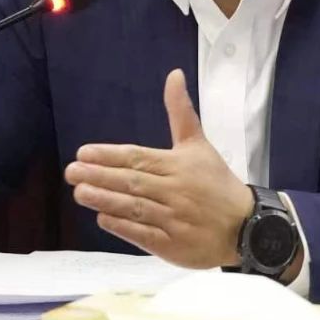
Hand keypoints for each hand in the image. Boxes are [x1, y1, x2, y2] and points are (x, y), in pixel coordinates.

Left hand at [65, 68, 254, 268]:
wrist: (247, 226)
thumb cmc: (216, 183)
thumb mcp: (199, 145)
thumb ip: (180, 112)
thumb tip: (173, 74)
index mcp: (178, 164)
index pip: (138, 157)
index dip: (109, 155)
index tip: (83, 152)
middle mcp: (174, 190)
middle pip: (132, 182)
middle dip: (99, 176)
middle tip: (71, 172)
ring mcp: (173, 219)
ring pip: (134, 208)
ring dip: (105, 200)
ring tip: (79, 192)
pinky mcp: (173, 245)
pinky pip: (144, 235)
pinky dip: (123, 227)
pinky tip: (102, 218)